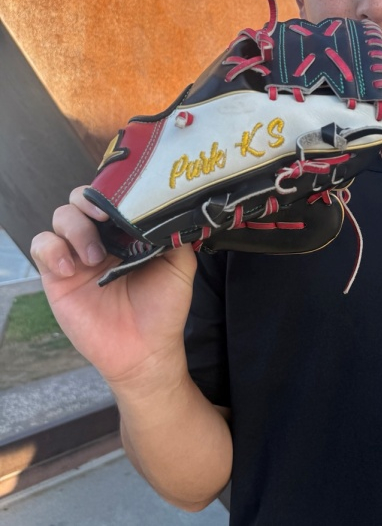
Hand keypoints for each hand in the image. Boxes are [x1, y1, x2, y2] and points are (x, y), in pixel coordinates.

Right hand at [30, 186, 196, 387]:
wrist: (145, 350)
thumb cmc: (163, 308)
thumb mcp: (180, 266)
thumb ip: (175, 234)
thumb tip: (173, 208)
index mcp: (127, 233)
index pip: (112, 197)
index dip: (112, 191)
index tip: (122, 199)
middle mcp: (101, 238)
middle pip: (82, 200)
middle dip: (89, 202)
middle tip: (104, 218)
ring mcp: (77, 255)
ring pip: (61, 217)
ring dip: (75, 228)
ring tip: (95, 257)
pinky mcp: (57, 276)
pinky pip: (42, 246)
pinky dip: (52, 249)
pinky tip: (71, 268)